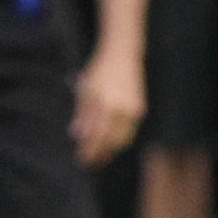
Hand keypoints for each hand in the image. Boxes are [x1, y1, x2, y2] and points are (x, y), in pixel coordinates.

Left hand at [72, 46, 144, 165]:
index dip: (88, 150)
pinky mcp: (140, 110)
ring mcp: (132, 111)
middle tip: (89, 161)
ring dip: (111, 150)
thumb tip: (77, 135)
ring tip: (100, 155)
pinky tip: (111, 142)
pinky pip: (130, 132)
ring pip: (122, 140)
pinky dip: (120, 140)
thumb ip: (82, 113)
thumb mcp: (84, 89)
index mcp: (102, 104)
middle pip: (109, 142)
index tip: (81, 159)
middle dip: (99, 153)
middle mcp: (119, 110)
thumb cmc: (99, 71)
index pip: (95, 135)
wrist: (122, 56)